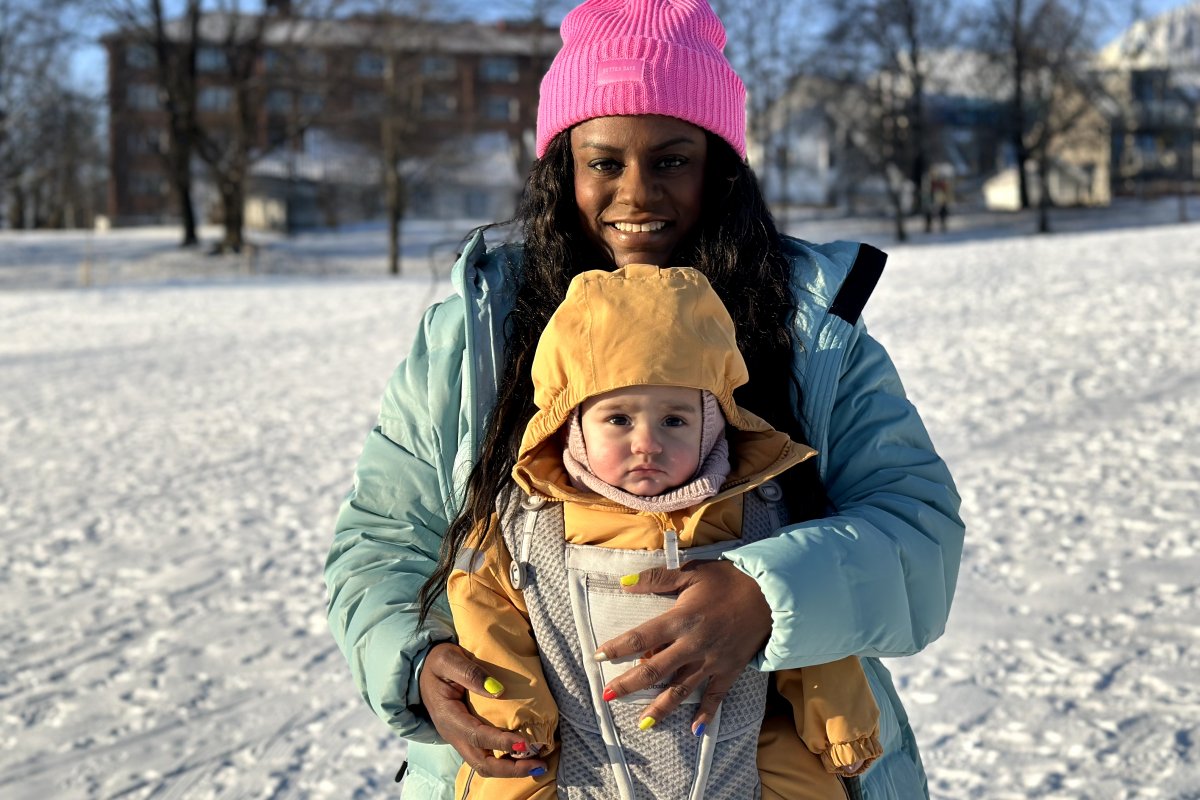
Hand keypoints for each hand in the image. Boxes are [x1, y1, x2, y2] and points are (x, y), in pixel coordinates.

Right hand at [418, 642, 547, 777]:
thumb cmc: (438, 663)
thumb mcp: (448, 659)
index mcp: (449, 717)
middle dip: (511, 768)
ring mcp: (461, 739)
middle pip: (482, 763)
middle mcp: (454, 734)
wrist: (424, 670)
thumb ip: (470, 672)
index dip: (501, 743)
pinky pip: (487, 756)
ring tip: (538, 765)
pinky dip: (507, 761)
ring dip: (511, 769)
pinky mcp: (469, 738)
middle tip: (539, 764)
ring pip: (485, 765)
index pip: (477, 736)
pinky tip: (526, 756)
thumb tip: (497, 690)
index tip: (524, 742)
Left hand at [593, 560, 770, 732]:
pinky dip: (705, 715)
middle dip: (629, 685)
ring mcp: (711, 662)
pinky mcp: (729, 671)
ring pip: (680, 689)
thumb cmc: (728, 580)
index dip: (617, 649)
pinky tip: (694, 730)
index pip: (641, 637)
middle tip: (607, 696)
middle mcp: (693, 645)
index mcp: (681, 619)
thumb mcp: (692, 572)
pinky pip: (715, 697)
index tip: (597, 657)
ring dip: (660, 708)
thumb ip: (656, 579)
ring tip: (642, 723)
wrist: (771, 594)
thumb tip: (623, 583)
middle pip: (654, 670)